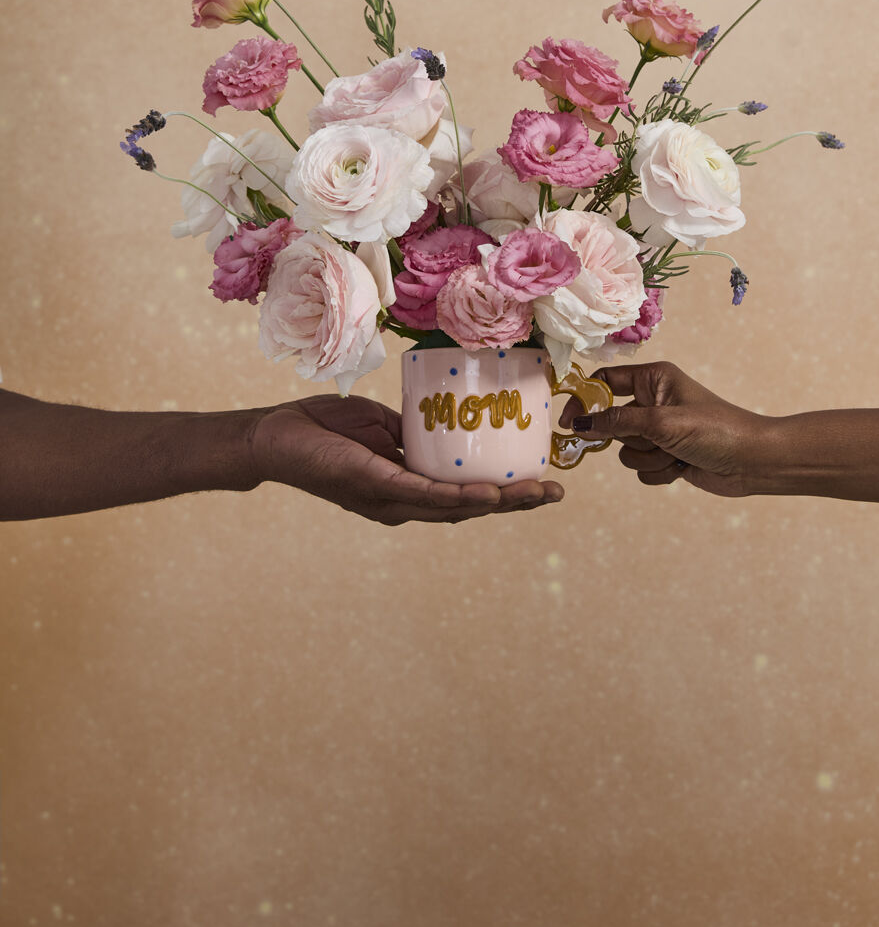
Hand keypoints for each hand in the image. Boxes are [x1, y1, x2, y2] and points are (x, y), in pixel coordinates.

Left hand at [249, 394, 563, 523]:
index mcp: (406, 490)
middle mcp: (402, 504)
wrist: (275, 436)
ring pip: (455, 507)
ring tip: (536, 494)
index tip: (542, 483)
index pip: (464, 497)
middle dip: (516, 504)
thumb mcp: (381, 427)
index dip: (505, 494)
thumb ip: (413, 432)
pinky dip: (457, 497)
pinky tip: (486, 494)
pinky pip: (423, 495)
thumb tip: (448, 417)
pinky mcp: (375, 487)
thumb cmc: (324, 430)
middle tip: (556, 493)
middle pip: (469, 509)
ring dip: (499, 502)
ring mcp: (390, 500)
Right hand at [560, 360, 769, 498]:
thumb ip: (617, 421)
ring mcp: (659, 432)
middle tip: (652, 441)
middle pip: (611, 422)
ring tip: (676, 454)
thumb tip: (578, 424)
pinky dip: (659, 472)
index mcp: (653, 379)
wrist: (753, 462)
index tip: (569, 422)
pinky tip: (682, 467)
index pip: (605, 382)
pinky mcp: (665, 457)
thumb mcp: (662, 422)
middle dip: (631, 438)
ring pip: (625, 450)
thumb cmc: (715, 429)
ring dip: (648, 459)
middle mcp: (653, 402)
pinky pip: (641, 470)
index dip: (584, 399)